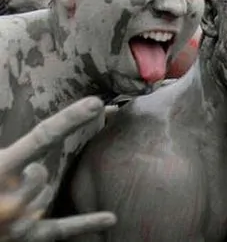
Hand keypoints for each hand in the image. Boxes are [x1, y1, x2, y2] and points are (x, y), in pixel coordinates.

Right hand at [0, 97, 116, 240]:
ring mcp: (18, 220)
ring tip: (8, 200)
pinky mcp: (26, 238)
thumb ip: (20, 146)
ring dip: (33, 195)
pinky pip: (61, 229)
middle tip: (11, 179)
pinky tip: (111, 218)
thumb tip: (77, 115)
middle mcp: (8, 196)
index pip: (43, 136)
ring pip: (45, 197)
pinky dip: (86, 223)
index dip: (70, 118)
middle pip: (40, 174)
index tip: (96, 102)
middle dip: (31, 174)